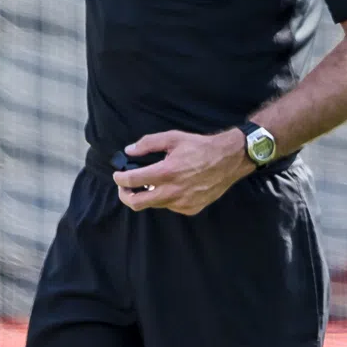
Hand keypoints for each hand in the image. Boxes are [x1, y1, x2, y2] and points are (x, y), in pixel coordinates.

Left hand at [112, 129, 253, 215]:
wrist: (228, 160)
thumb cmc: (200, 147)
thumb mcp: (172, 138)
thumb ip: (148, 144)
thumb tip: (129, 151)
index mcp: (166, 172)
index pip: (132, 180)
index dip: (120, 178)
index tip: (118, 175)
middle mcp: (173, 191)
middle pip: (137, 203)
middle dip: (125, 195)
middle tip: (124, 186)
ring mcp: (182, 203)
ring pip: (154, 205)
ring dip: (147, 195)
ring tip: (150, 183)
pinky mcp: (191, 209)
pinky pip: (170, 207)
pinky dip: (164, 198)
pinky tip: (171, 186)